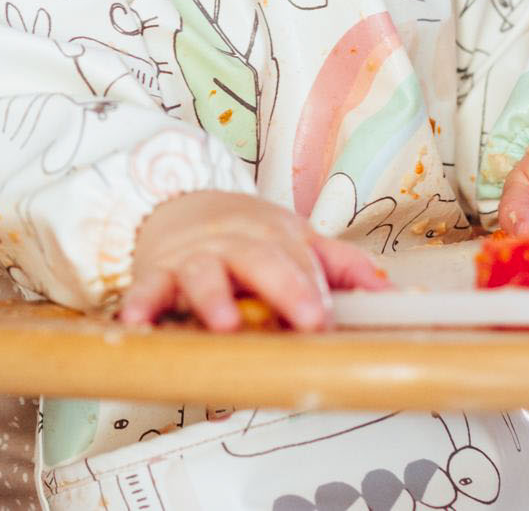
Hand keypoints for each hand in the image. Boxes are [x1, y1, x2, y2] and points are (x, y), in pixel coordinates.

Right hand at [116, 190, 387, 331]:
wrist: (177, 205)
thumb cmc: (244, 235)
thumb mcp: (295, 241)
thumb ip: (340, 267)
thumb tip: (391, 292)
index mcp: (274, 236)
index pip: (299, 260)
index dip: (314, 287)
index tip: (328, 317)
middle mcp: (234, 243)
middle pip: (261, 259)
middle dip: (285, 287)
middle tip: (307, 318)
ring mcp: (193, 257)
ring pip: (203, 272)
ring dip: (214, 297)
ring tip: (227, 324)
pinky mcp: (155, 274)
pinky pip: (147, 288)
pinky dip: (140, 304)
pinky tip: (137, 323)